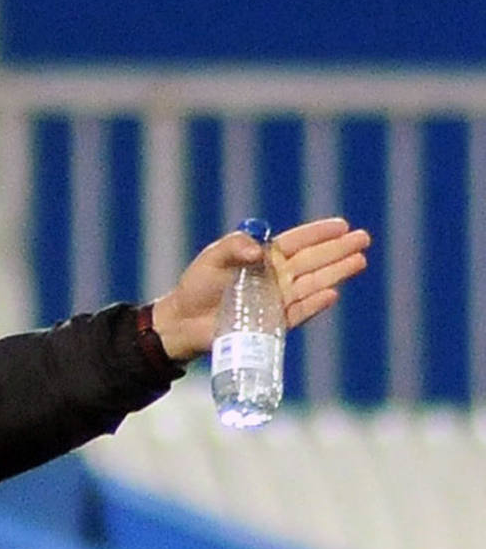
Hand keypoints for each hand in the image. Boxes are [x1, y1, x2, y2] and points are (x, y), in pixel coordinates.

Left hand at [150, 217, 370, 363]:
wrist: (184, 322)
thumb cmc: (198, 286)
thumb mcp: (213, 258)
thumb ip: (235, 247)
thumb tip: (260, 251)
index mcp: (264, 257)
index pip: (297, 242)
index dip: (319, 233)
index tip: (342, 225)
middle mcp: (276, 277)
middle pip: (313, 261)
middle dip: (338, 250)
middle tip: (363, 238)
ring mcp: (277, 300)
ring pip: (313, 284)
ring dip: (335, 272)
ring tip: (359, 260)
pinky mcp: (273, 323)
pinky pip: (299, 312)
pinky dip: (314, 304)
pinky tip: (332, 293)